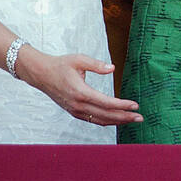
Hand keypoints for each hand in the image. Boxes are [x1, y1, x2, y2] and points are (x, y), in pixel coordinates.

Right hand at [16, 46, 142, 125]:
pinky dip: (106, 121)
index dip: (122, 106)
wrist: (41, 74)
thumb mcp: (79, 59)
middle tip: (140, 117)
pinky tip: (117, 119)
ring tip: (132, 119)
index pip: (106, 103)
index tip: (135, 105)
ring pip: (99, 120)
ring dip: (117, 121)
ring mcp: (75, 110)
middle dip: (124, 117)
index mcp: (80, 92)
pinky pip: (93, 120)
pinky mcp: (74, 112)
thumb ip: (96, 64)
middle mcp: (77, 104)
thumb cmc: (60, 65)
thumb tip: (112, 68)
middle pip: (105, 115)